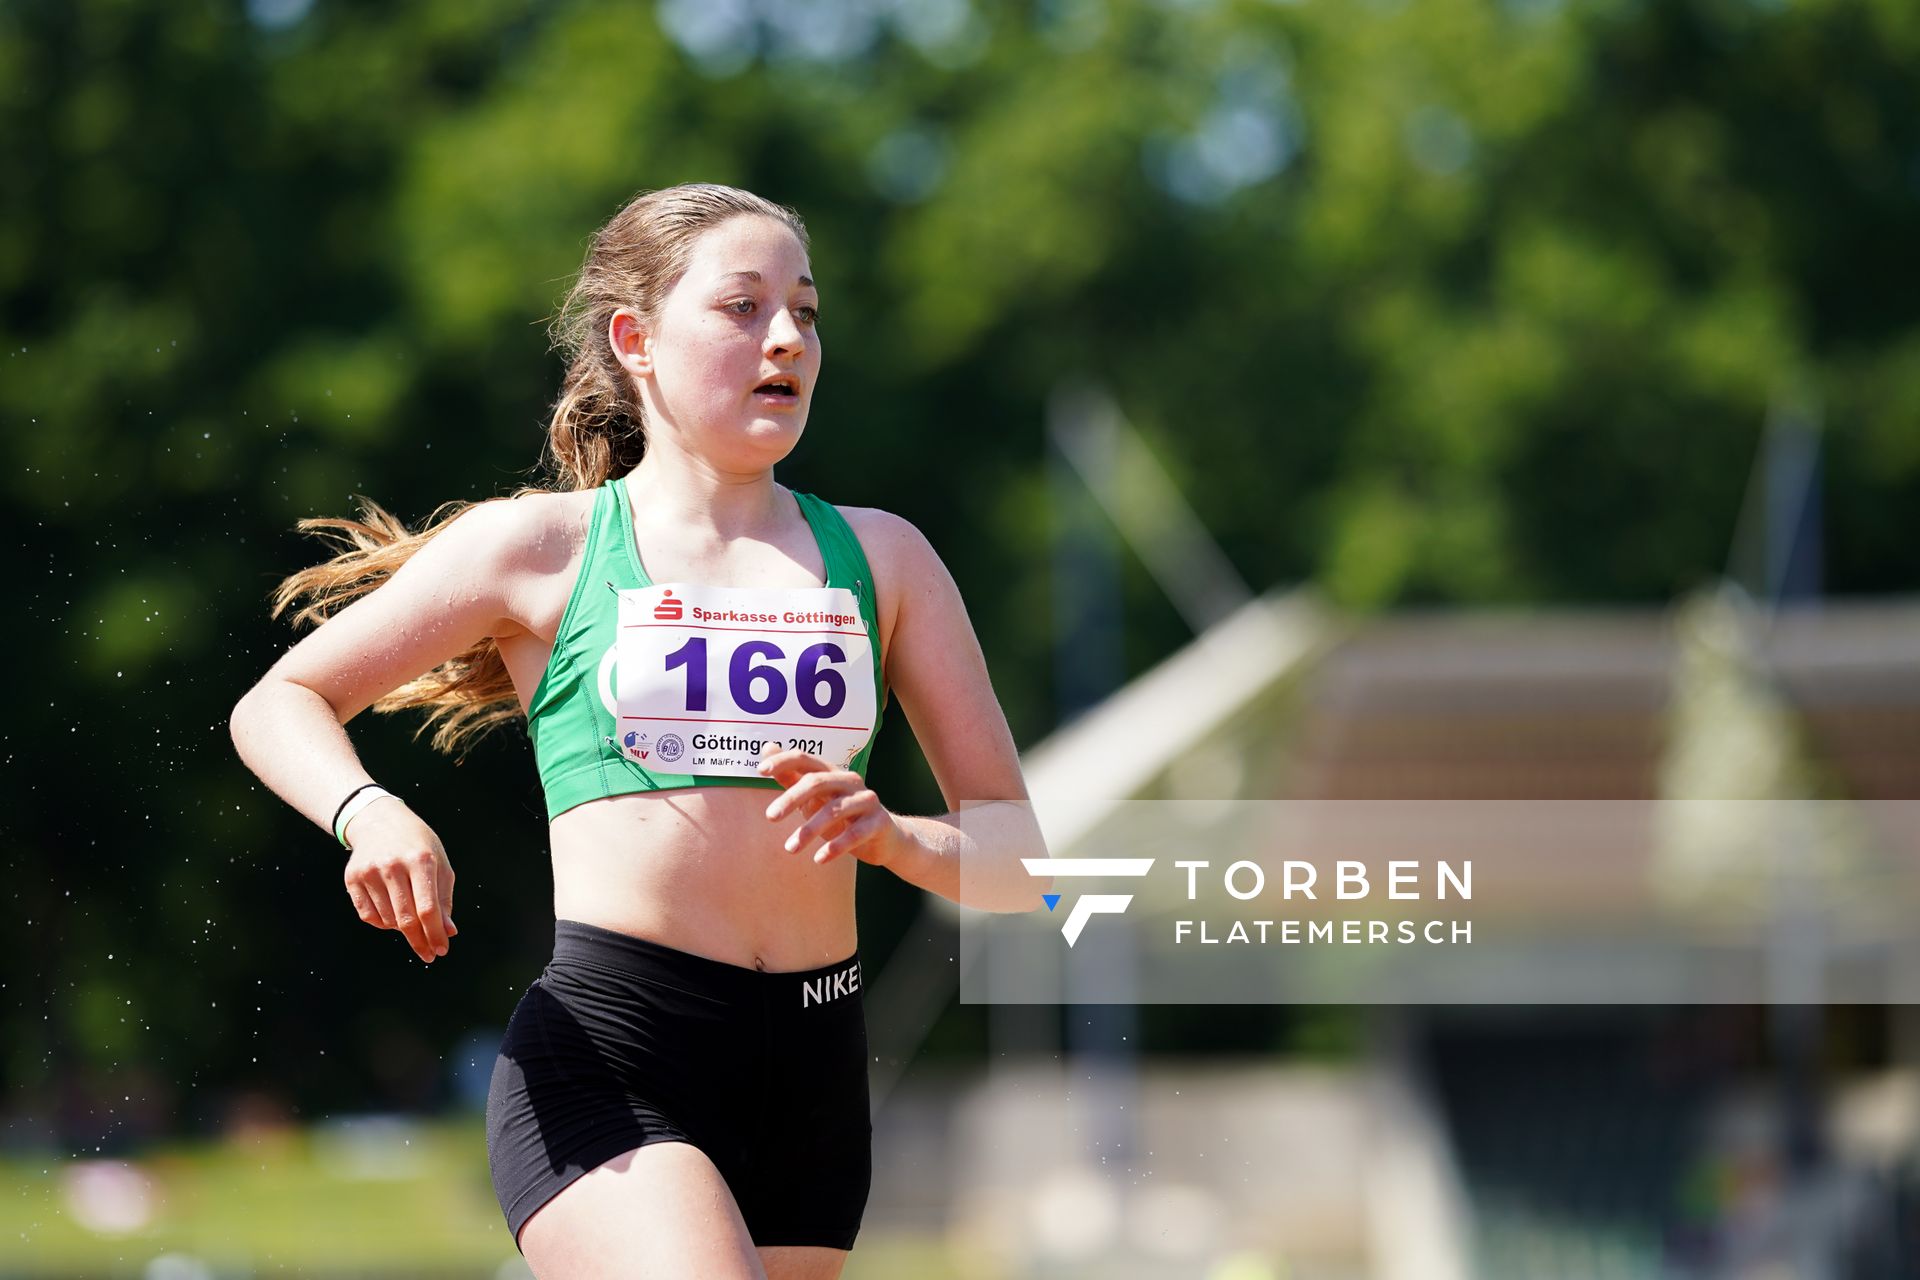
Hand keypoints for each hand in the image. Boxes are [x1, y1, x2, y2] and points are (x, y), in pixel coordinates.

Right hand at [341, 798, 457, 963]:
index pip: (428, 908)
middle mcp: (393, 865)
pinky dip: (383, 922)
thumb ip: (444, 899)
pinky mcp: (352, 878)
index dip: (435, 934)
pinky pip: (369, 916)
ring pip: (388, 921)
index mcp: (421, 860)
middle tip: (429, 954)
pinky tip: (391, 910)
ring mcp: (370, 872)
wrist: (379, 821)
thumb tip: (447, 932)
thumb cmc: (417, 845)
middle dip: (420, 941)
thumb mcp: (439, 864)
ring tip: (409, 914)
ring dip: (402, 928)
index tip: (441, 951)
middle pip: (406, 919)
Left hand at [759, 750, 904, 867]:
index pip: (805, 759)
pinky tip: (819, 859)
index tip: (760, 771)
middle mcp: (850, 780)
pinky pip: (855, 833)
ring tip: (789, 849)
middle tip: (770, 817)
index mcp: (832, 772)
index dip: (783, 761)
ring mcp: (866, 800)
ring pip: (835, 810)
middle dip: (791, 798)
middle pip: (817, 782)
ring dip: (809, 829)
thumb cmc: (842, 816)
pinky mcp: (878, 822)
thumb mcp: (814, 797)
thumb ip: (791, 777)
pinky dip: (835, 847)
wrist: (885, 838)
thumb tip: (766, 748)